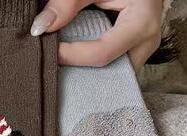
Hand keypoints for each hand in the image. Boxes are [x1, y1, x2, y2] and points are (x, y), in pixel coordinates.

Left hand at [31, 0, 162, 69]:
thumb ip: (68, 2)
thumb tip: (40, 28)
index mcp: (142, 24)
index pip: (102, 53)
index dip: (73, 56)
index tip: (51, 49)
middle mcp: (147, 43)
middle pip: (108, 73)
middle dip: (81, 73)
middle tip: (56, 63)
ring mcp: (143, 50)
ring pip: (112, 76)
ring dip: (87, 72)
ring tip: (66, 63)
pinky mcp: (136, 52)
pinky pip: (114, 69)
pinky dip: (94, 67)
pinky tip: (78, 61)